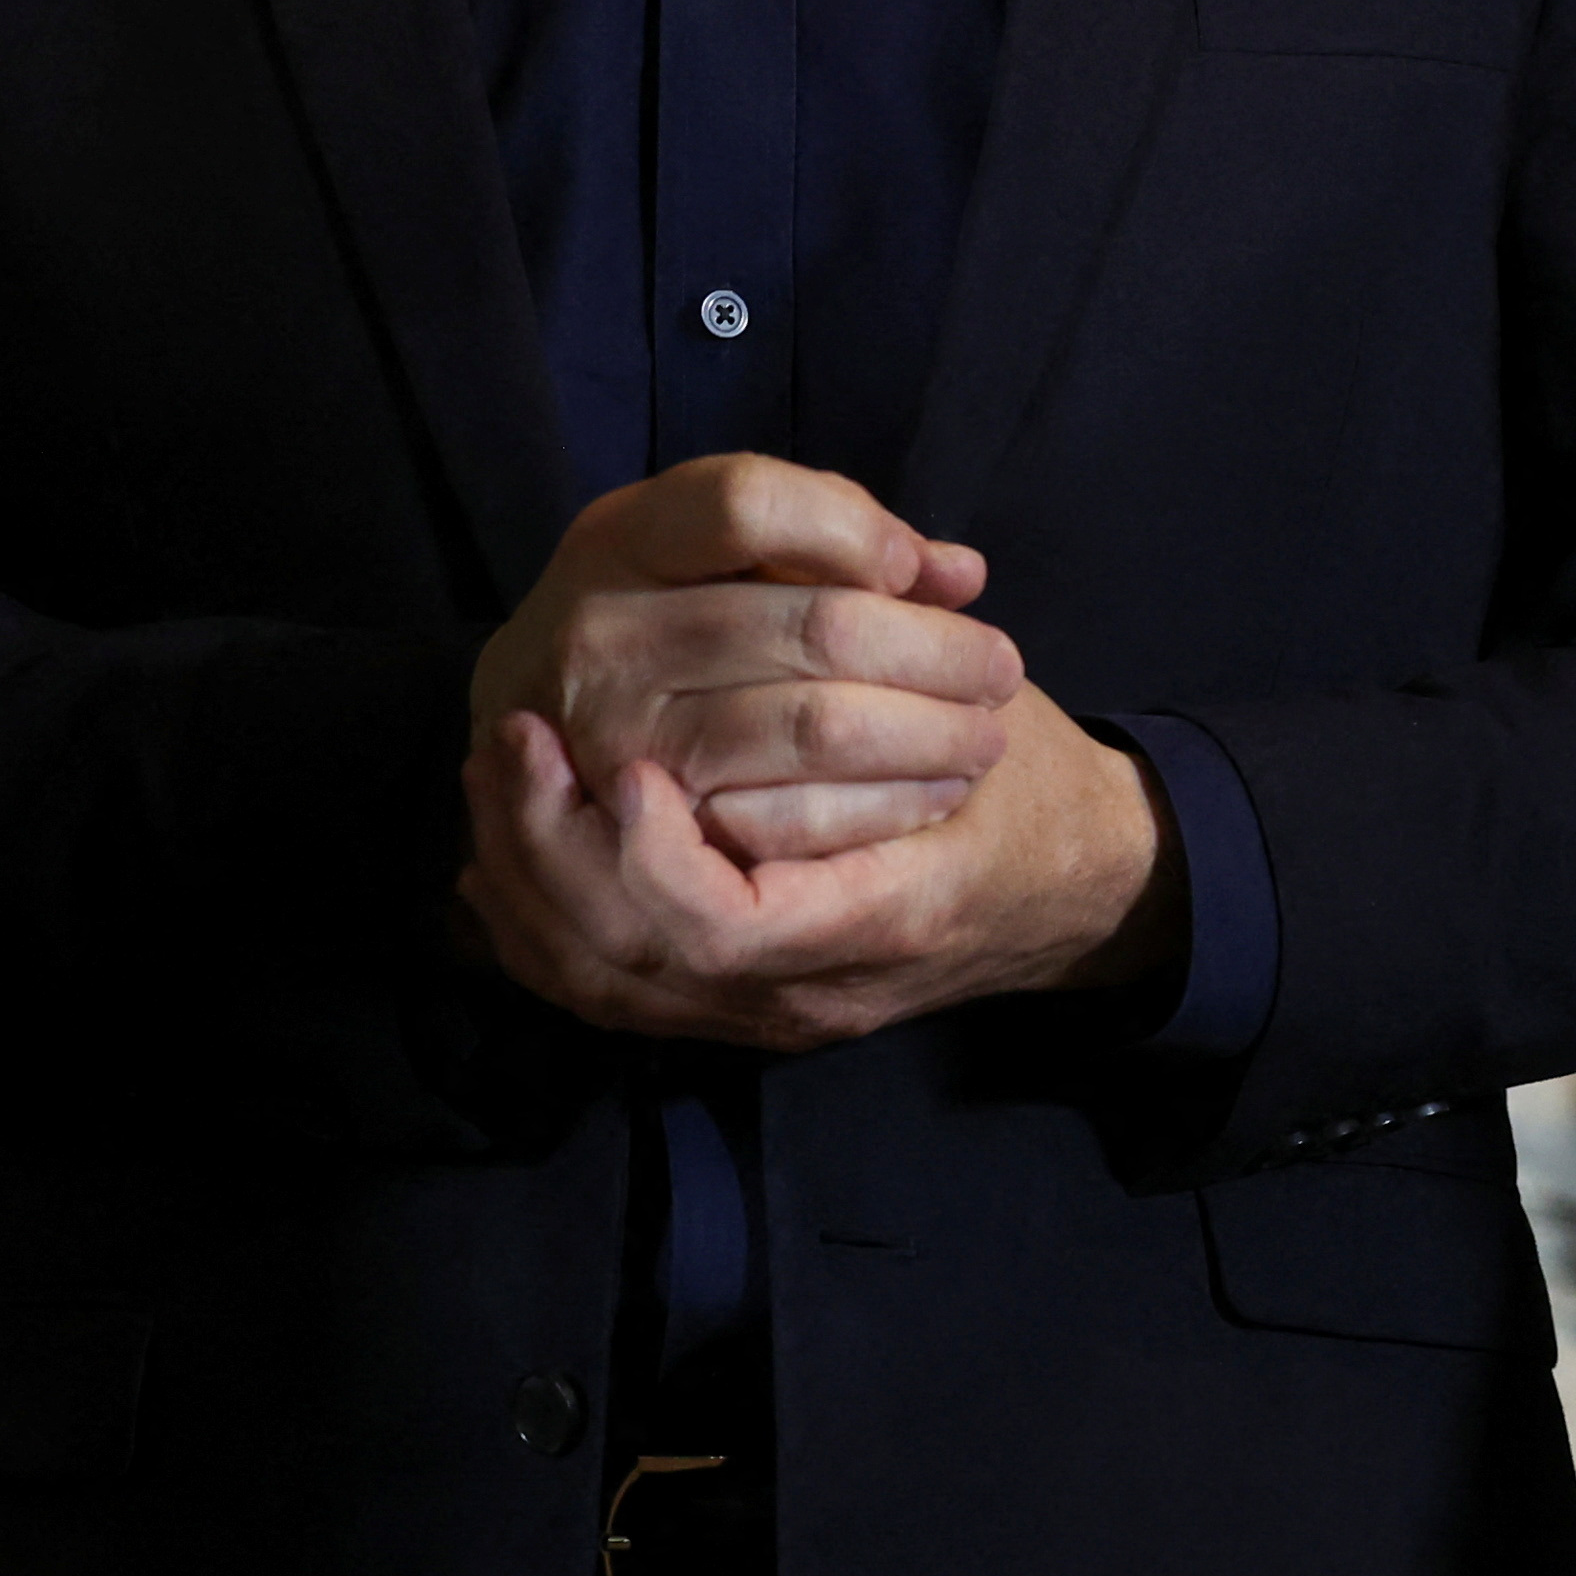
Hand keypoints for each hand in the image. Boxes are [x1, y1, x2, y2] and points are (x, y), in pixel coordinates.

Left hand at [456, 674, 1177, 1049]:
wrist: (1080, 894)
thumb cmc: (1032, 787)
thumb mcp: (987, 714)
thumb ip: (894, 651)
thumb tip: (828, 562)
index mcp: (892, 915)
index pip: (724, 930)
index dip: (647, 858)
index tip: (625, 763)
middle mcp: (818, 988)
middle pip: (638, 966)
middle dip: (554, 857)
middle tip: (512, 745)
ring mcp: (773, 1013)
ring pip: (607, 989)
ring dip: (533, 886)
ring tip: (495, 783)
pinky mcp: (739, 1010)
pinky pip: (612, 995)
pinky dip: (544, 930)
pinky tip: (502, 858)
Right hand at [474, 455, 1017, 863]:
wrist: (548, 721)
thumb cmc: (670, 618)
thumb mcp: (722, 553)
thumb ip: (835, 539)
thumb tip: (959, 575)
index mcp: (619, 538)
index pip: (747, 505)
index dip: (853, 529)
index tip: (915, 567)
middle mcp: (597, 634)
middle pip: (814, 625)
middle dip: (937, 651)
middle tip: (1002, 669)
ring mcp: (610, 738)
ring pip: (813, 725)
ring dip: (928, 733)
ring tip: (987, 735)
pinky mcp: (642, 833)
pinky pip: (788, 822)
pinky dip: (879, 806)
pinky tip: (932, 793)